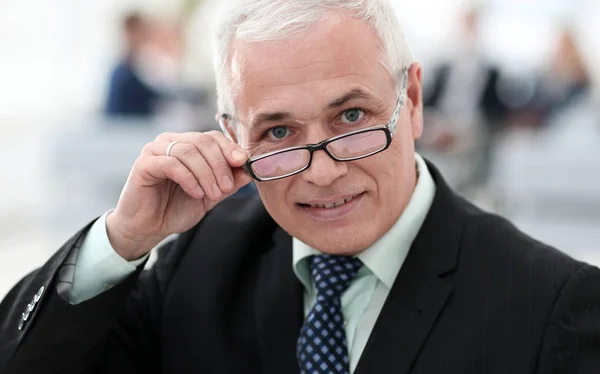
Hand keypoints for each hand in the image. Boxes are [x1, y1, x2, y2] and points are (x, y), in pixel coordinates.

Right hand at [106, 131, 251, 260]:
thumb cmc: (176, 208)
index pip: (213, 137)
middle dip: (220, 165)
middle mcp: (170, 142)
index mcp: (187, 145)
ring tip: (212, 194)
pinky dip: (189, 179)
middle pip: (203, 142)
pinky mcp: (144, 164)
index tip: (243, 163)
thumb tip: (251, 169)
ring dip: (206, 175)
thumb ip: (230, 182)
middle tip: (227, 188)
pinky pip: (172, 164)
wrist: (148, 228)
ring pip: (189, 152)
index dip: (230, 148)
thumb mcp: (211, 195)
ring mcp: (155, 150)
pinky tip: (196, 193)